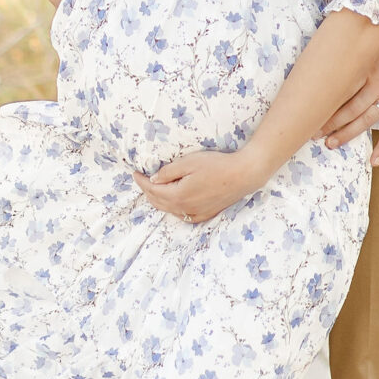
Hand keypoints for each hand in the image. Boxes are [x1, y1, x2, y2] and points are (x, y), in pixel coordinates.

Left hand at [135, 147, 264, 223]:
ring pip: (170, 211)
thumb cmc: (217, 165)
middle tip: (142, 180)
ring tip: (154, 190)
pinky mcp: (206, 214)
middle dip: (147, 192)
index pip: (153, 190)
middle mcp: (185, 208)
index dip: (141, 182)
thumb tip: (154, 179)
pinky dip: (173, 209)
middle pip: (158, 203)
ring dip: (159, 201)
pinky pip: (183, 216)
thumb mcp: (189, 162)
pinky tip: (174, 203)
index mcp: (178, 195)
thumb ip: (169, 172)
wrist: (243, 175)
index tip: (135, 174)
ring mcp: (196, 214)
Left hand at [319, 25, 378, 167]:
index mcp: (367, 69)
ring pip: (365, 121)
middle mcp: (376, 87)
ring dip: (347, 133)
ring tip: (332, 144)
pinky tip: (373, 160)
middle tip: (314, 133)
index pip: (342, 89)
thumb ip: (360, 48)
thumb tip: (339, 43)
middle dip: (330, 122)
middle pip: (349, 108)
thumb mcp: (377, 40)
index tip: (311, 109)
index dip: (326, 101)